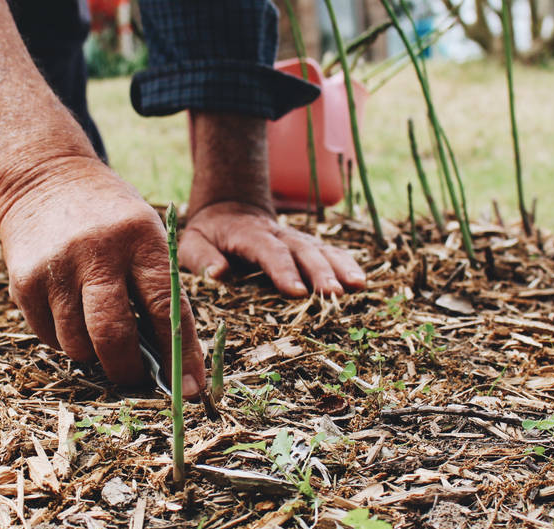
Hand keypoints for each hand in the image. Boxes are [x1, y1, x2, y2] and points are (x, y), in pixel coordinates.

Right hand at [0, 157, 204, 396]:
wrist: (45, 177)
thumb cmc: (111, 217)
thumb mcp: (146, 236)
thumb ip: (159, 291)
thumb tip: (174, 362)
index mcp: (140, 239)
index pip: (165, 308)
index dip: (180, 355)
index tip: (191, 389)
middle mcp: (97, 252)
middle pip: (113, 336)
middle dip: (128, 371)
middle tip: (137, 377)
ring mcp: (56, 267)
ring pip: (78, 345)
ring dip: (95, 355)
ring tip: (102, 335)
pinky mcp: (24, 281)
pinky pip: (49, 337)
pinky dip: (67, 340)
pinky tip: (73, 315)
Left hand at [180, 201, 364, 296]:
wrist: (229, 209)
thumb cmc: (208, 235)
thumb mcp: (192, 243)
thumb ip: (202, 258)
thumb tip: (219, 274)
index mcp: (249, 235)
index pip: (269, 252)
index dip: (284, 271)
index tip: (297, 291)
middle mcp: (278, 235)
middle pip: (303, 251)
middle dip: (320, 272)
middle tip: (334, 293)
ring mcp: (296, 239)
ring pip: (322, 250)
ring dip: (340, 267)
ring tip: (358, 285)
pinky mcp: (307, 246)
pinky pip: (330, 252)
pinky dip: (346, 263)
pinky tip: (361, 279)